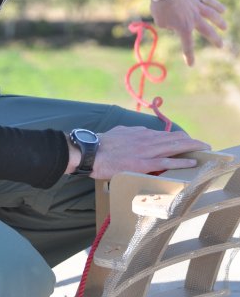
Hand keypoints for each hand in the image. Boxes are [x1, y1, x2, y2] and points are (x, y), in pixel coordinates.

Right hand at [89, 126, 210, 179]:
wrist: (93, 151)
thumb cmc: (103, 143)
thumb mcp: (121, 132)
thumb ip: (133, 133)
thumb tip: (142, 133)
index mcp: (141, 134)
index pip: (165, 134)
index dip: (179, 137)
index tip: (188, 140)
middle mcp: (147, 140)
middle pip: (174, 139)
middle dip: (190, 141)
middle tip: (204, 144)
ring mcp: (147, 152)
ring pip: (173, 148)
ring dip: (190, 148)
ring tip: (204, 149)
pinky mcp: (143, 164)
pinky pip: (166, 163)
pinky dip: (180, 162)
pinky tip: (191, 162)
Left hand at [150, 0, 226, 65]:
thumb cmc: (160, 5)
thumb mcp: (160, 21)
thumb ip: (168, 26)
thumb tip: (173, 23)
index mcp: (184, 27)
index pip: (187, 45)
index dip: (189, 56)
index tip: (191, 64)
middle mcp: (194, 18)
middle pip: (207, 31)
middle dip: (214, 39)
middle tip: (221, 46)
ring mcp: (197, 6)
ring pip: (212, 15)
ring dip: (219, 22)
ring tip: (224, 27)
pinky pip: (208, 1)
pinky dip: (216, 6)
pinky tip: (222, 10)